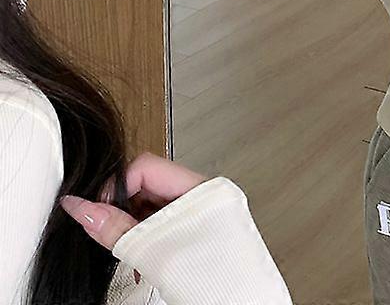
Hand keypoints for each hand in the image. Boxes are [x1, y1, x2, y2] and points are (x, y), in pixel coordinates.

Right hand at [60, 152, 207, 281]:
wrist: (236, 301)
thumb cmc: (211, 278)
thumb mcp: (153, 251)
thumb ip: (115, 228)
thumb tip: (84, 209)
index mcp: (199, 188)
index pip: (144, 167)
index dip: (117, 188)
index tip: (100, 212)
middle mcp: (204, 192)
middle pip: (148, 183)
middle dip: (124, 208)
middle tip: (116, 233)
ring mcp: (203, 208)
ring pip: (154, 202)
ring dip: (135, 224)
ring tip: (136, 249)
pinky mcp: (200, 224)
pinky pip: (166, 217)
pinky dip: (149, 233)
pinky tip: (146, 253)